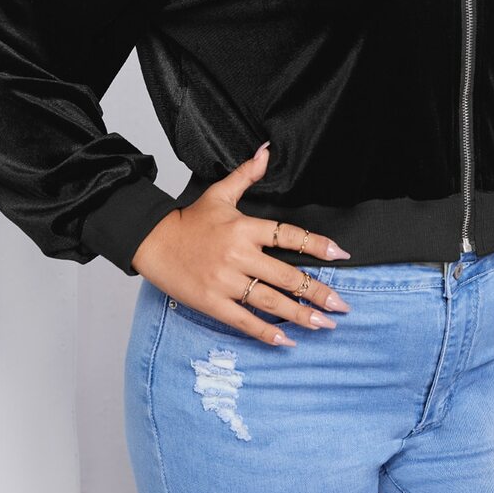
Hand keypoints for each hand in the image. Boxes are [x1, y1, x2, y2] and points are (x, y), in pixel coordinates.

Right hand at [131, 141, 351, 344]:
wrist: (152, 242)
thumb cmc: (188, 220)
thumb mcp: (219, 193)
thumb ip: (247, 174)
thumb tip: (267, 151)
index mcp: (244, 228)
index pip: (289, 235)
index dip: (317, 244)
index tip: (340, 254)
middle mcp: (239, 256)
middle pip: (287, 276)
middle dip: (317, 292)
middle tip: (341, 305)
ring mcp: (225, 282)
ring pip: (270, 301)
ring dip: (300, 315)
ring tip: (324, 325)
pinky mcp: (212, 302)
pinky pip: (244, 321)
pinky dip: (266, 333)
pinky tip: (286, 341)